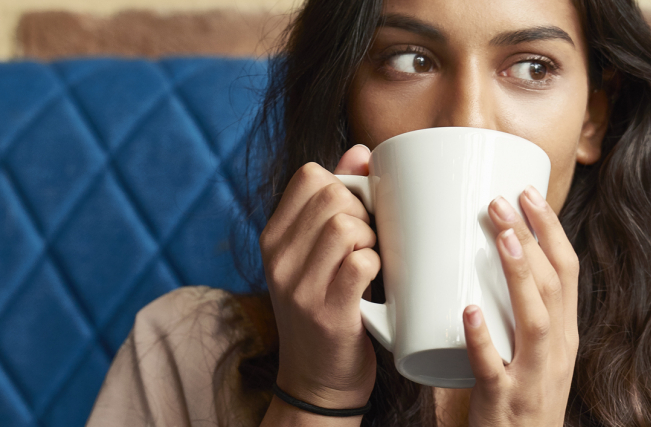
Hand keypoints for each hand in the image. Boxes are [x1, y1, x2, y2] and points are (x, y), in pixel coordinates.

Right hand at [260, 145, 378, 415]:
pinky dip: (377, 265)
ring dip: (373, 238)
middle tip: (370, 241)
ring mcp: (298, 287)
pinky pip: (360, 263)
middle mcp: (278, 258)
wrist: (317, 381)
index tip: (355, 213)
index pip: (310, 176)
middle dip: (364, 211)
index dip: (344, 184)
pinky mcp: (326, 313)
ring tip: (372, 260)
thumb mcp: (317, 254)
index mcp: (273, 237)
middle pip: (333, 197)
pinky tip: (375, 280)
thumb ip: (335, 202)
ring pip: (346, 226)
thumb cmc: (327, 309)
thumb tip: (361, 149)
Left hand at [465, 186, 579, 425]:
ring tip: (498, 238)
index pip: (569, 273)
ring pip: (536, 321)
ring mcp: (534, 378)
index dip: (551, 231)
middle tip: (500, 201)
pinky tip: (468, 311)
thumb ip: (515, 312)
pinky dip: (483, 339)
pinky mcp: (505, 403)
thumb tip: (483, 258)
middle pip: (554, 287)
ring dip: (519, 276)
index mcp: (565, 335)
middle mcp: (558, 353)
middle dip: (531, 240)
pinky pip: (494, 368)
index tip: (527, 193)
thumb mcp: (531, 352)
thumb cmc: (519, 399)